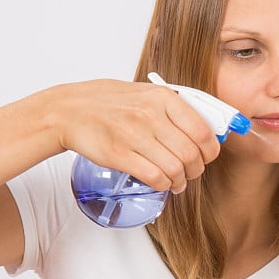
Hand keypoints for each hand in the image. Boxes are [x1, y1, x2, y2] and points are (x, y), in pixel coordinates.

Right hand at [44, 79, 219, 192]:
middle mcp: (150, 115)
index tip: (206, 157)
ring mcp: (133, 135)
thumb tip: (206, 129)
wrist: (68, 110)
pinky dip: (163, 185)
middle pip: (191, 154)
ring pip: (175, 169)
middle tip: (191, 173)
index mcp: (163, 98)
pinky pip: (154, 177)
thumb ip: (175, 109)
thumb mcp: (146, 94)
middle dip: (196, 170)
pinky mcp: (118, 154)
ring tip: (177, 182)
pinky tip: (161, 183)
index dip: (210, 151)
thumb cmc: (108, 103)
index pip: (203, 131)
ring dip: (180, 181)